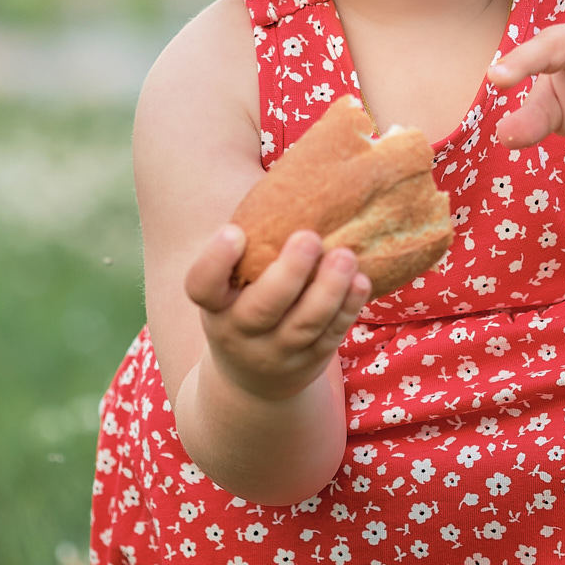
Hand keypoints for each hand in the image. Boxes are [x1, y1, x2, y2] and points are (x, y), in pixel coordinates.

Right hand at [185, 226, 371, 403]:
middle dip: (288, 273)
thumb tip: (294, 183)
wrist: (253, 381)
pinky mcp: (311, 360)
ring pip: (305, 324)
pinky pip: (332, 335)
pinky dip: (348, 308)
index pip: (202, 286)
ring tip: (346, 255)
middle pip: (262, 308)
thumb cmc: (244, 305)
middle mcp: (240, 333)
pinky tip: (362, 280)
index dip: (215, 260)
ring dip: (329, 289)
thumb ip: (252, 250)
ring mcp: (277, 352)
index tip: (234, 231)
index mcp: (214, 306)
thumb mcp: (231, 286)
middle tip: (310, 237)